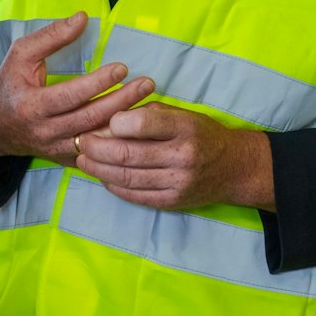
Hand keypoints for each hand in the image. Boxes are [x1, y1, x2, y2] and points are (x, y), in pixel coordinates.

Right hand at [0, 12, 153, 161]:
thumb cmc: (9, 86)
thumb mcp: (21, 55)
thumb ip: (51, 36)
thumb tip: (83, 17)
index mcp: (32, 105)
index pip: (70, 95)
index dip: (97, 83)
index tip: (122, 68)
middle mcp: (45, 131)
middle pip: (89, 118)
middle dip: (121, 101)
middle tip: (147, 84)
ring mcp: (57, 148)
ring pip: (97, 140)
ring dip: (125, 123)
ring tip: (149, 103)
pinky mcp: (66, 159)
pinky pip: (98, 155)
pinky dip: (117, 142)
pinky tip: (137, 127)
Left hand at [73, 102, 273, 210]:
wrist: (234, 168)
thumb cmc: (201, 134)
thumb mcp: (182, 114)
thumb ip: (147, 115)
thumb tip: (108, 122)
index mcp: (185, 127)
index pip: (144, 122)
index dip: (116, 122)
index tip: (102, 120)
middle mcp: (183, 156)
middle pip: (128, 153)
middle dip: (97, 148)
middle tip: (80, 141)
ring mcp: (178, 182)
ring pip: (127, 177)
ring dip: (99, 169)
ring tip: (83, 160)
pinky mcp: (173, 201)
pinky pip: (136, 196)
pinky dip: (114, 186)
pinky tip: (102, 177)